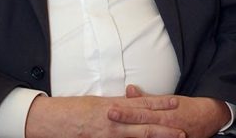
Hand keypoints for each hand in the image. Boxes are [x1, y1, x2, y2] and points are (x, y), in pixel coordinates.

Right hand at [25, 94, 184, 137]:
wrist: (52, 120)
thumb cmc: (72, 109)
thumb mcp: (96, 102)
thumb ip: (115, 105)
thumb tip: (129, 102)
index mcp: (113, 106)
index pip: (142, 103)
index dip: (160, 103)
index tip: (176, 103)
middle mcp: (114, 120)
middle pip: (145, 123)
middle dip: (165, 127)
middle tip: (183, 130)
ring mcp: (109, 134)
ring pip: (138, 137)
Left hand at [106, 85, 230, 137]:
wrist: (209, 116)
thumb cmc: (184, 107)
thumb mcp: (166, 99)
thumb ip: (145, 98)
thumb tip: (129, 89)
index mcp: (163, 110)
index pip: (141, 109)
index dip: (126, 109)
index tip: (110, 108)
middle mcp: (167, 121)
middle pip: (143, 120)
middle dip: (127, 119)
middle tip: (110, 115)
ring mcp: (172, 133)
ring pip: (151, 134)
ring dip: (136, 134)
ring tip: (120, 134)